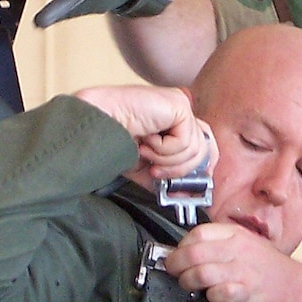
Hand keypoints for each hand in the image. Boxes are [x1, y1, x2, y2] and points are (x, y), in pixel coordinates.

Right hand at [74, 85, 214, 178]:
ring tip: (145, 151)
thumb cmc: (114, 140)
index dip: (199, 168)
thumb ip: (168, 179)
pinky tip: (146, 140)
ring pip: (194, 149)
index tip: (186, 186)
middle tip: (156, 172)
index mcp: (175, 123)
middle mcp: (181, 112)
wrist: (97, 124)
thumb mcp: (146, 166)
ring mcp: (181, 106)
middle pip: (204, 149)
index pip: (204, 146)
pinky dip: (163, 149)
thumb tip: (187, 195)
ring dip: (166, 159)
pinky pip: (185, 141)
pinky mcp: (179, 106)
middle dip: (180, 169)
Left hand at [164, 221, 301, 301]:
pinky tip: (215, 298)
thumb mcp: (249, 249)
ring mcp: (244, 272)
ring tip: (191, 287)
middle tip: (175, 273)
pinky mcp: (249, 293)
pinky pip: (220, 292)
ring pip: (201, 272)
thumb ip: (222, 249)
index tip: (177, 257)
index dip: (181, 246)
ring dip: (188, 282)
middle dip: (176, 265)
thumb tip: (187, 254)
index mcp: (238, 236)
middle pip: (193, 252)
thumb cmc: (274, 274)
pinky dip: (212, 297)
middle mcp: (239, 250)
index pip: (198, 233)